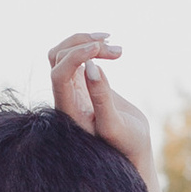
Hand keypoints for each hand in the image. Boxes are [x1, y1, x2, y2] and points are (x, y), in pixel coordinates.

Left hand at [49, 32, 159, 191]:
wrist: (131, 149)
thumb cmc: (124, 144)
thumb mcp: (114, 125)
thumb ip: (101, 97)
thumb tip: (90, 65)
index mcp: (67, 111)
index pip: (59, 74)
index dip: (75, 56)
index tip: (100, 48)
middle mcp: (64, 97)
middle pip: (59, 57)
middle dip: (87, 46)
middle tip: (118, 51)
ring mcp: (72, 88)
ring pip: (64, 52)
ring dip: (87, 42)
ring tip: (117, 48)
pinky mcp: (82, 82)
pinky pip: (76, 56)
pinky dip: (92, 46)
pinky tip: (112, 50)